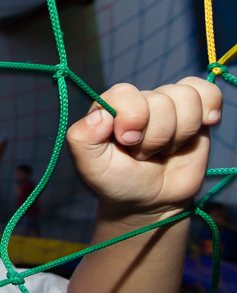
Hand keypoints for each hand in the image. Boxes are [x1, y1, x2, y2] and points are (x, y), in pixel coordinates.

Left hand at [66, 77, 221, 219]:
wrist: (150, 201)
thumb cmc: (117, 182)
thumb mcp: (90, 167)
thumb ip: (83, 138)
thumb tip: (99, 114)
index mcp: (110, 108)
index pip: (125, 94)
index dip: (132, 117)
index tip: (128, 142)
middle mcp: (139, 101)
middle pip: (160, 100)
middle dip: (156, 136)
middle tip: (144, 154)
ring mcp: (168, 105)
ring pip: (185, 97)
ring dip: (179, 132)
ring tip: (164, 150)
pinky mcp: (195, 113)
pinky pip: (207, 92)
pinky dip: (209, 107)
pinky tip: (205, 124)